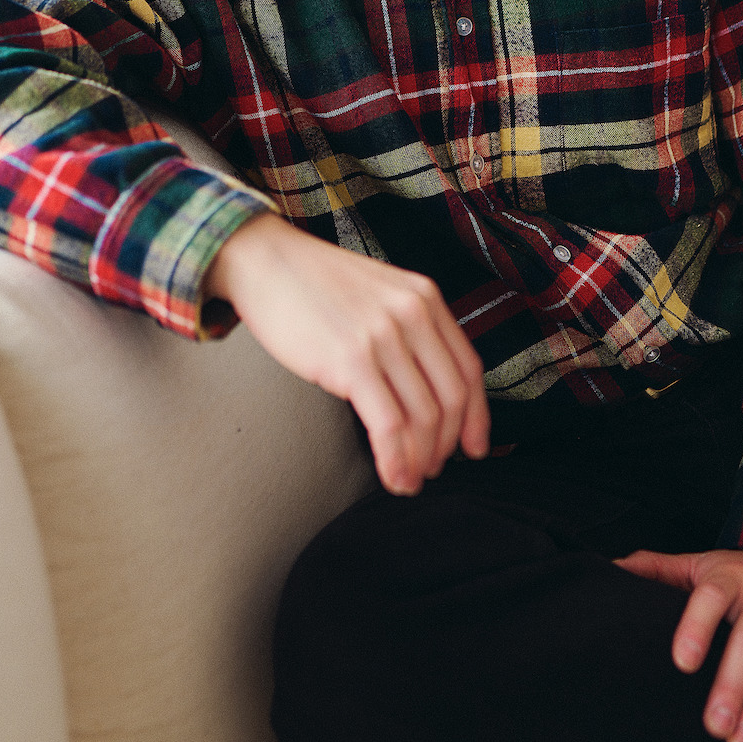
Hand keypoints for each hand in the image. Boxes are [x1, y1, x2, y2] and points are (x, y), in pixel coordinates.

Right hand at [203, 213, 489, 494]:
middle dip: (446, 445)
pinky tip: (392, 477)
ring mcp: (383, 336)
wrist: (265, 261)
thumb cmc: (315, 284)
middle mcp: (412, 314)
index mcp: (424, 297)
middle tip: (432, 469)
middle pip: (451, 398)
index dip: (477, 417)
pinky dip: (396, 460)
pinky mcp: (351, 360)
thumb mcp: (379, 292)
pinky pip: (389, 424)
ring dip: (420, 461)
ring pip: (423, 417)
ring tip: (409, 480)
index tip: (474, 448)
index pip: (469, 368)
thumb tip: (427, 389)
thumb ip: (408, 327)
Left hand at [614, 547, 742, 741]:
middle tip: (713, 727)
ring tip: (740, 740)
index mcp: (729, 576)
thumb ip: (659, 569)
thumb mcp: (701, 564)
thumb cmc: (741, 573)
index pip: (709, 599)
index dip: (696, 628)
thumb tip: (610, 567)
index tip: (682, 663)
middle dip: (731, 686)